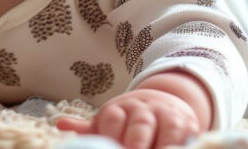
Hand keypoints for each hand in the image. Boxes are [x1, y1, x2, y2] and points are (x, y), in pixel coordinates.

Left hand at [55, 89, 200, 148]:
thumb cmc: (129, 121)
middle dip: (136, 142)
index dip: (110, 133)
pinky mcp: (188, 125)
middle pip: (140, 124)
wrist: (163, 104)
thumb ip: (88, 129)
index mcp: (120, 108)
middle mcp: (144, 108)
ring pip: (168, 129)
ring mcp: (168, 115)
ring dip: (163, 145)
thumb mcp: (108, 122)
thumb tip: (59, 125)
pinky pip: (188, 135)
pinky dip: (182, 145)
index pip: (112, 118)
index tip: (111, 145)